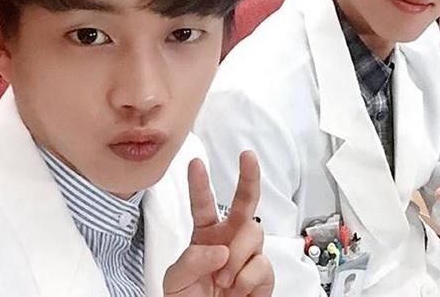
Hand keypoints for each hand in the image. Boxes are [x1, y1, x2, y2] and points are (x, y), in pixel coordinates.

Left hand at [163, 151, 272, 295]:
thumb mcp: (175, 281)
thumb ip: (190, 260)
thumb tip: (220, 249)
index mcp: (206, 236)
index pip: (203, 204)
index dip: (199, 183)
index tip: (195, 163)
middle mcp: (230, 239)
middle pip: (245, 202)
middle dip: (249, 176)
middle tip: (248, 156)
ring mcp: (248, 255)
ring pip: (253, 233)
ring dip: (237, 257)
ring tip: (225, 280)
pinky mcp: (263, 274)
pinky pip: (262, 264)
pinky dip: (246, 279)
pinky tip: (237, 290)